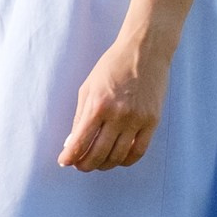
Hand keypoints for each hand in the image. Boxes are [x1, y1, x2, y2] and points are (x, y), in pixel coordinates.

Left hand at [58, 39, 168, 171]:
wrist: (145, 51)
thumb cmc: (112, 66)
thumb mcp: (88, 87)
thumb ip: (80, 116)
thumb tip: (72, 142)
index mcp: (98, 105)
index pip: (80, 142)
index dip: (70, 157)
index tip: (64, 162)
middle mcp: (118, 115)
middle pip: (99, 154)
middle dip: (85, 164)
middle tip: (80, 165)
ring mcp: (137, 119)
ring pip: (118, 156)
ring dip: (104, 165)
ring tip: (97, 163)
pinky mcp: (153, 121)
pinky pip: (139, 151)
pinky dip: (126, 160)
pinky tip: (117, 158)